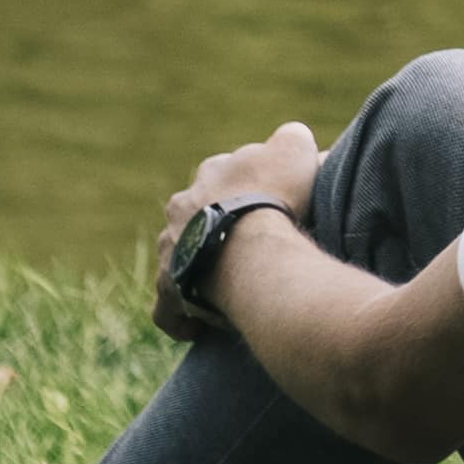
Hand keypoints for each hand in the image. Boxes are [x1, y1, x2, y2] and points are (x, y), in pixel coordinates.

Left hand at [156, 119, 323, 322]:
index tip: (271, 202)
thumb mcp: (294, 148)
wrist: (249, 245)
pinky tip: (199, 326)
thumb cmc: (274, 196)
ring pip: (180, 256)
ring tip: (231, 283)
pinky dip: (181, 317)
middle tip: (251, 244)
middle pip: (196, 214)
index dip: (250, 188)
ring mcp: (171, 250)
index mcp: (209, 174)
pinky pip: (168, 307)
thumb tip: (290, 140)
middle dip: (217, 225)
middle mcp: (180, 209)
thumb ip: (290, 138)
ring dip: (199, 266)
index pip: (226, 175)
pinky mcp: (170, 289)